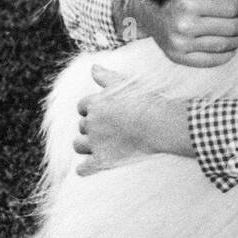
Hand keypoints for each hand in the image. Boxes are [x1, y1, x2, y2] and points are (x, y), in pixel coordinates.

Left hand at [74, 66, 192, 174]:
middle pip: (82, 126)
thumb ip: (106, 77)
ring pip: (78, 145)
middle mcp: (91, 123)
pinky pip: (84, 169)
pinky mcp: (103, 161)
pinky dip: (84, 169)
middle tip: (110, 130)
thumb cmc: (147, 102)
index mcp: (94, 104)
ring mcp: (96, 143)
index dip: (91, 110)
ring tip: (98, 146)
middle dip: (92, 128)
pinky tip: (88, 168)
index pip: (82, 106)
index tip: (104, 113)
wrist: (159, 124)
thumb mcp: (126, 84)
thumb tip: (93, 68)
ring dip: (85, 145)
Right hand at [140, 0, 237, 66]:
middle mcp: (184, 26)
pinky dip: (226, 54)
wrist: (142, 8)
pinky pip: (210, 60)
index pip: (231, 9)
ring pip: (223, 46)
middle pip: (230, 29)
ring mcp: (180, 45)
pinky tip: (234, 46)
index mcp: (190, 3)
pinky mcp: (177, 57)